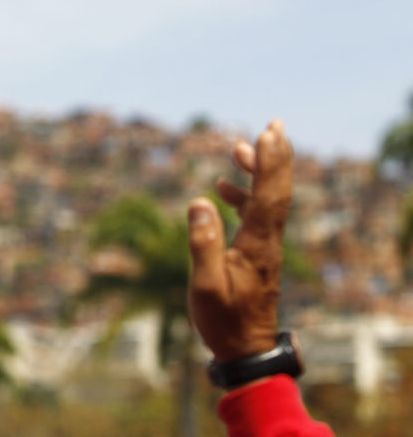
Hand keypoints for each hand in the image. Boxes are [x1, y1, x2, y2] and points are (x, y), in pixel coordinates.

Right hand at [188, 119, 292, 362]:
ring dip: (259, 172)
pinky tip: (223, 191)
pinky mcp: (258, 254)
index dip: (270, 163)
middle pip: (277, 191)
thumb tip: (200, 201)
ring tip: (239, 148)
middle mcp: (267, 241)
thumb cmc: (223, 320)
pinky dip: (245, 196)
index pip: (268, 195)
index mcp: (257, 245)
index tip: (269, 134)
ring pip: (267, 201)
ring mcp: (265, 248)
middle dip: (276, 158)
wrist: (245, 350)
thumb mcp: (206, 285)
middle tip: (274, 126)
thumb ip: (202, 243)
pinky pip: (257, 215)